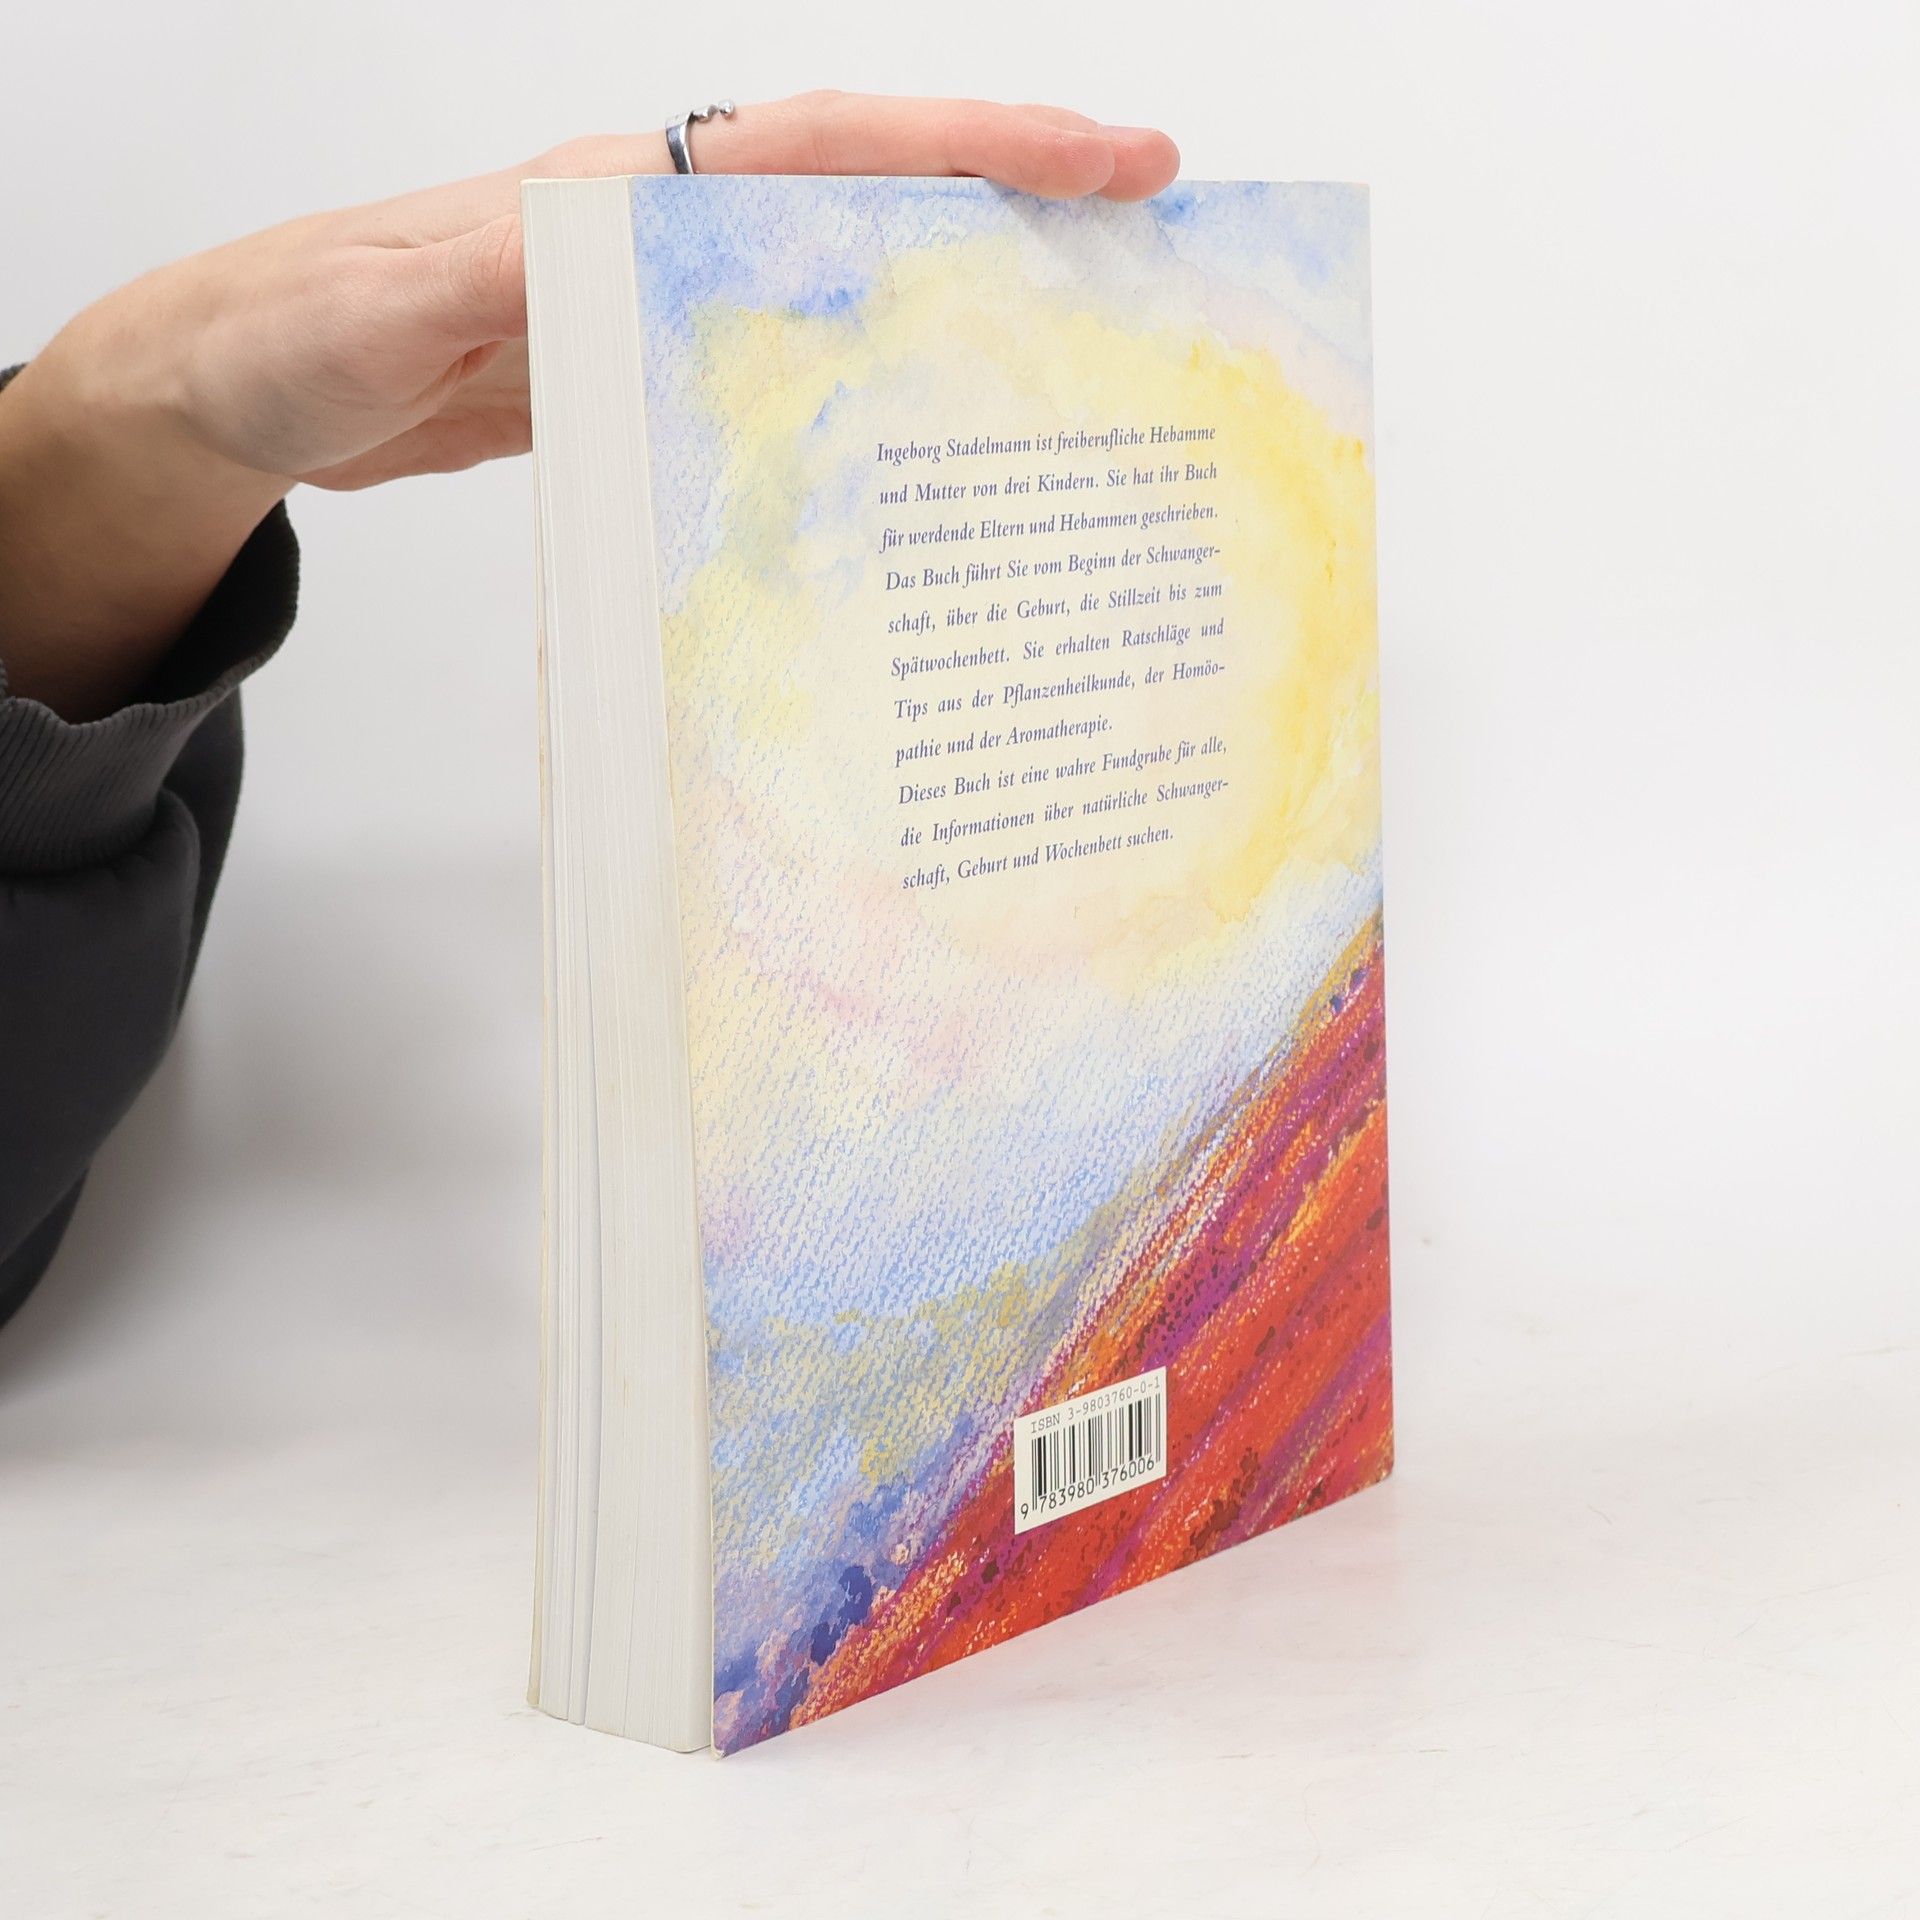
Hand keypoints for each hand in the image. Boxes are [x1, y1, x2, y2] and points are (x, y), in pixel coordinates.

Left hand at [0, 96, 1178, 718]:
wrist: (238, 386)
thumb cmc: (288, 327)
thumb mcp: (383, 306)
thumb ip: (493, 281)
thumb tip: (605, 251)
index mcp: (624, 189)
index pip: (833, 145)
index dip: (976, 148)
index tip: (1105, 158)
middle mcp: (662, 231)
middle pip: (875, 197)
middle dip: (1016, 207)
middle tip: (1147, 240)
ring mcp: (662, 302)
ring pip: (846, 280)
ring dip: (960, 298)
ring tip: (1077, 346)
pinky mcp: (646, 374)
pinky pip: (788, 363)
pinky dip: (870, 383)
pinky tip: (916, 441)